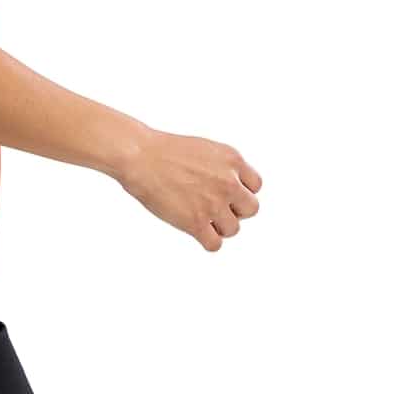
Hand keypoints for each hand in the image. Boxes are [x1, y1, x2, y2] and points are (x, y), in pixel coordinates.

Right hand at [115, 129, 262, 250]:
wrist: (139, 156)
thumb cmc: (162, 150)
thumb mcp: (204, 149)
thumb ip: (223, 167)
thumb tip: (230, 190)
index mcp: (232, 160)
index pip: (255, 186)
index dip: (239, 192)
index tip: (225, 193)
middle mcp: (228, 182)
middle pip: (251, 209)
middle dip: (234, 210)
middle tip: (213, 206)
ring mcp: (214, 204)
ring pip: (233, 229)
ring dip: (218, 226)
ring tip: (198, 216)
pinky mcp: (196, 222)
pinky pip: (215, 244)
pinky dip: (206, 241)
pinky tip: (194, 230)